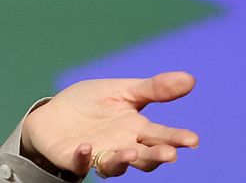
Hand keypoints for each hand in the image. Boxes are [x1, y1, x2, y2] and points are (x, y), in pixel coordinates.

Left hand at [20, 71, 198, 177]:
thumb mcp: (122, 91)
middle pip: (144, 157)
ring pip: (115, 165)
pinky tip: (86, 148)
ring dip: (123, 160)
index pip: (161, 136)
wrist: (53, 112)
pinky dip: (83, 157)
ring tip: (131, 152)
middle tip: (170, 154)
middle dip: (157, 156)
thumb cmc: (92, 103)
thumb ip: (154, 89)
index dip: (176, 138)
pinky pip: (79, 162)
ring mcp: (98, 155)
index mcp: (136, 130)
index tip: (192, 139)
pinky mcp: (73, 158)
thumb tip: (191, 79)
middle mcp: (122, 147)